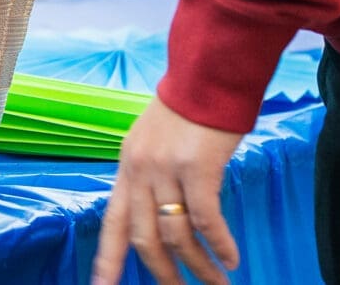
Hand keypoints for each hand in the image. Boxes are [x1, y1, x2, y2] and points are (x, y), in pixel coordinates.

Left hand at [95, 98, 243, 284]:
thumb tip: (164, 213)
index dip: (107, 260)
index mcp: (127, 168)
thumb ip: (151, 175)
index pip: (111, 222)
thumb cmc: (188, 110)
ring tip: (219, 282)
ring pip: (177, 235)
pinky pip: (205, 219)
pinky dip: (219, 243)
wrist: (206, 76)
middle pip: (143, 238)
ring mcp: (166, 170)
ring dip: (200, 266)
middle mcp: (140, 171)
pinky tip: (232, 258)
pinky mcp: (196, 167)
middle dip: (163, 273)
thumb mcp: (153, 141)